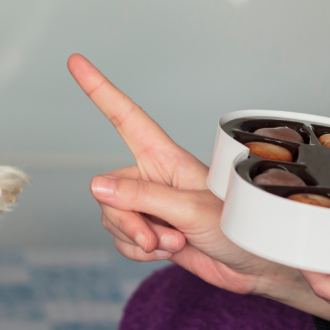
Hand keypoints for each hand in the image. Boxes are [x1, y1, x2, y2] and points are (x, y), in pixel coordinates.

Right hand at [68, 54, 329, 322]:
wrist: (252, 266)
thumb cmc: (238, 228)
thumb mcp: (190, 210)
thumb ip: (142, 198)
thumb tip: (96, 185)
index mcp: (166, 157)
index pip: (125, 117)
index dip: (100, 90)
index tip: (76, 62)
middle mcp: (153, 177)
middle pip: (108, 190)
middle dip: (127, 219)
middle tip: (158, 236)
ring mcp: (150, 205)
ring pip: (112, 217)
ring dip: (137, 238)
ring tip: (174, 242)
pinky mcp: (149, 230)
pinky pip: (121, 239)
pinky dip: (138, 252)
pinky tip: (167, 252)